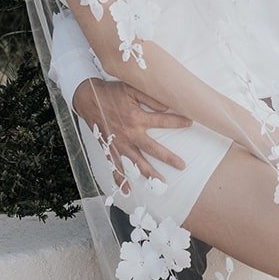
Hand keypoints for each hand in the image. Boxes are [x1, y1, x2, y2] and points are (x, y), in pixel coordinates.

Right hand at [71, 78, 191, 184]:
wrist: (87, 98)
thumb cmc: (110, 92)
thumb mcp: (130, 89)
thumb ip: (149, 97)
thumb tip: (166, 105)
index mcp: (136, 118)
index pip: (162, 121)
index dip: (177, 121)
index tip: (191, 122)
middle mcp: (129, 134)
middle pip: (152, 149)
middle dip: (168, 158)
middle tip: (181, 166)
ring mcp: (119, 143)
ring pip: (136, 162)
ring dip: (148, 173)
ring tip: (160, 184)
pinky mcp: (109, 148)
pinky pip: (115, 166)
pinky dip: (120, 179)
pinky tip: (127, 190)